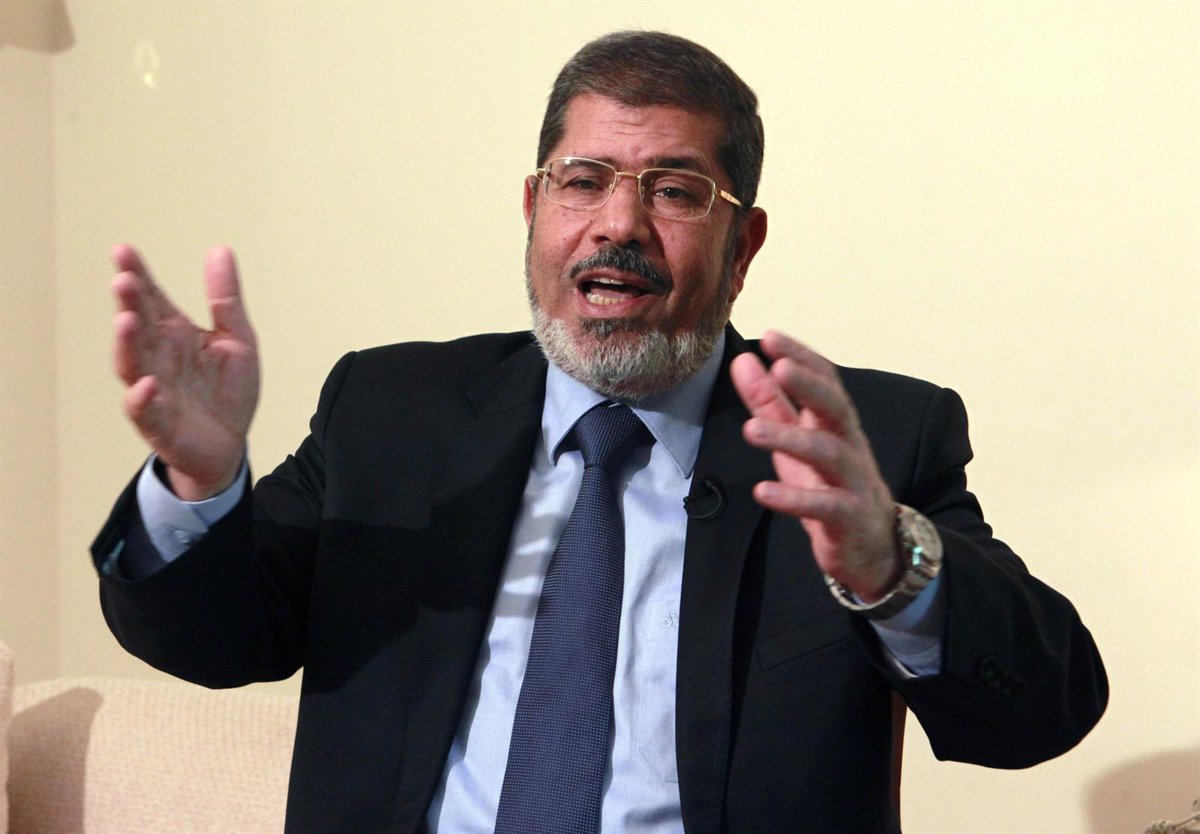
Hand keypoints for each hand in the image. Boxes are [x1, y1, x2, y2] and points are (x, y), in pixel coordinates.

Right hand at [111, 244, 259, 499]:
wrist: (231, 445)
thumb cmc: (227, 391)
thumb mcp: (237, 339)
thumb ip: (226, 299)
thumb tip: (220, 249)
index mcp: (174, 333)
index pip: (151, 299)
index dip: (137, 275)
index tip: (123, 249)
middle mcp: (158, 358)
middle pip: (137, 326)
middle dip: (128, 303)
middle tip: (123, 279)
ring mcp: (154, 390)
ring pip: (132, 364)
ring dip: (126, 344)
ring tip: (125, 320)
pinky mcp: (159, 424)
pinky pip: (145, 410)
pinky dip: (142, 398)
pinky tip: (147, 384)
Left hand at [730, 330, 898, 599]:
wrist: (875, 549)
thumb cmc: (830, 487)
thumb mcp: (796, 443)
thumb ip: (771, 404)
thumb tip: (742, 361)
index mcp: (837, 425)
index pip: (827, 381)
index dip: (802, 357)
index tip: (770, 337)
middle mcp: (851, 447)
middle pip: (837, 408)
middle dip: (809, 385)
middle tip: (778, 366)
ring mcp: (854, 483)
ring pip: (829, 454)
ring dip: (791, 439)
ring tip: (752, 429)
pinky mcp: (850, 520)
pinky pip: (825, 507)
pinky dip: (794, 499)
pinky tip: (763, 492)